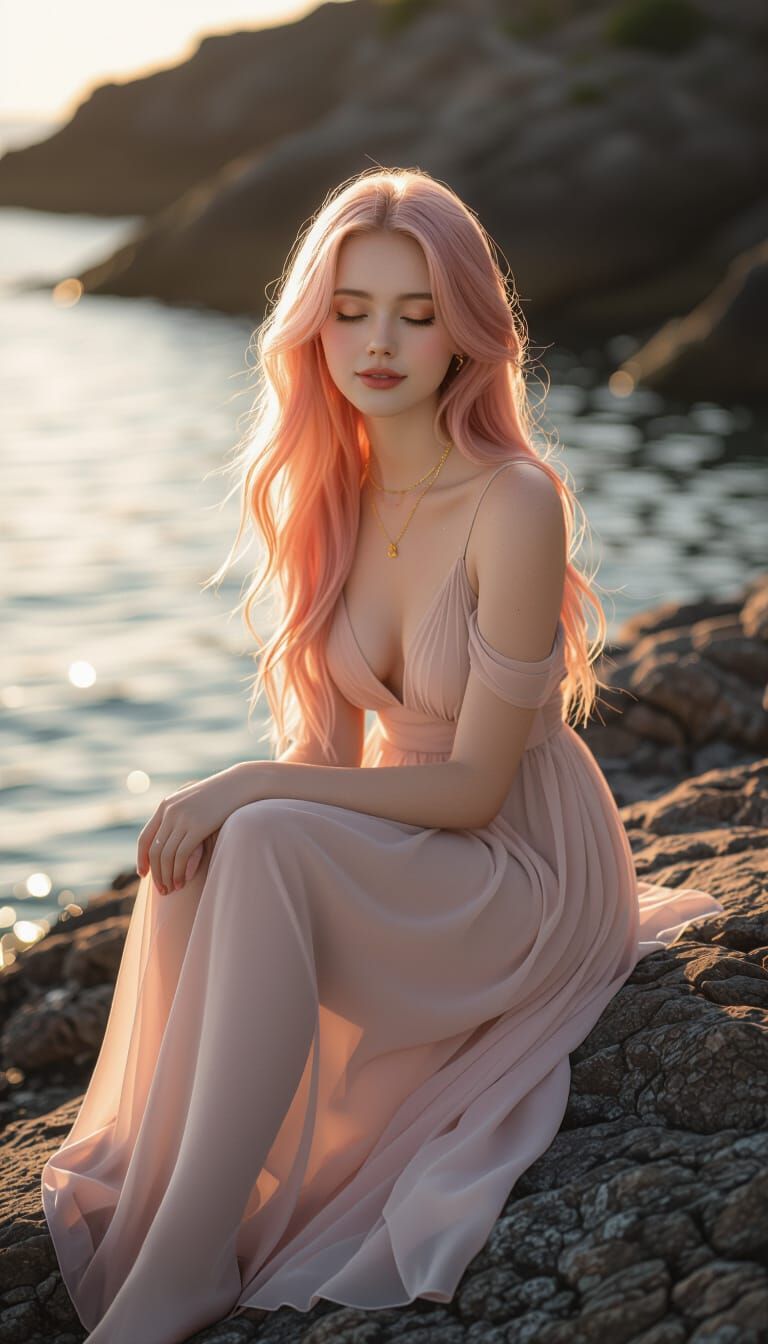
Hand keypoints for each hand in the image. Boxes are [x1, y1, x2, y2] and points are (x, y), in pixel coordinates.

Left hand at [136, 765, 248, 893]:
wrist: (240, 784)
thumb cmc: (221, 797)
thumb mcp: (196, 806)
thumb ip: (183, 823)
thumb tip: (176, 849)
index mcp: (166, 806)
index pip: (145, 837)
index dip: (141, 858)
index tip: (144, 874)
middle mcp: (170, 811)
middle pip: (154, 850)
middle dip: (156, 873)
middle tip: (162, 890)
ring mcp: (183, 818)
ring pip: (165, 855)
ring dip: (166, 876)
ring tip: (172, 889)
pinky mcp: (197, 826)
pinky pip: (180, 855)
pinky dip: (178, 872)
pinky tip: (182, 881)